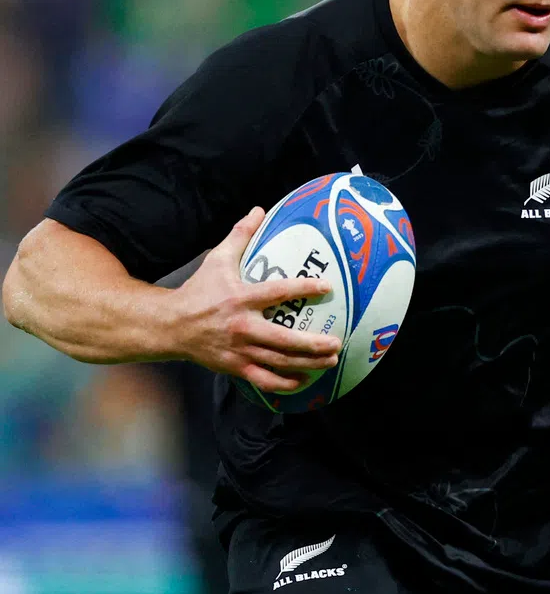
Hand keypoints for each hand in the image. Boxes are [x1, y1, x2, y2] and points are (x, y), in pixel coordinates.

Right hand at [172, 207, 339, 392]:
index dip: (303, 289)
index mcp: (240, 299)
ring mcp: (238, 350)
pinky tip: (303, 380)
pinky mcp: (234, 367)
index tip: (326, 287)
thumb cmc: (198, 291)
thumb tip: (259, 210)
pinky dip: (284, 383)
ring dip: (307, 364)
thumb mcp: (217, 260)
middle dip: (312, 344)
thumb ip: (240, 236)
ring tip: (331, 361)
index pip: (277, 292)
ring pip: (278, 362)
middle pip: (283, 339)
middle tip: (337, 342)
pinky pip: (263, 380)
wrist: (169, 326)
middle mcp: (242, 327)